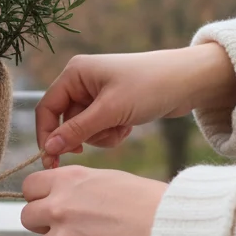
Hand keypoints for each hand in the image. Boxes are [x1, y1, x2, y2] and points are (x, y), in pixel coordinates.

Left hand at [20, 165, 168, 235]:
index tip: (52, 206)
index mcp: (68, 181)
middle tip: (73, 231)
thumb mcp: (108, 180)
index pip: (29, 187)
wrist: (171, 230)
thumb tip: (59, 198)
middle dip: (46, 226)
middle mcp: (59, 208)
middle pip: (28, 219)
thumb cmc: (148, 203)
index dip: (40, 198)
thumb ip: (77, 188)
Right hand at [36, 43, 235, 168]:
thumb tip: (49, 149)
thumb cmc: (149, 86)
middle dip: (86, 136)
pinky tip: (129, 126)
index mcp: (75, 73)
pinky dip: (112, 133)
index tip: (52, 161)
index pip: (47, 109)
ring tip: (123, 127)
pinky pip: (100, 129)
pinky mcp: (112, 106)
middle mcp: (82, 81)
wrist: (189, 81)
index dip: (47, 135)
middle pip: (65, 122)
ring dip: (102, 136)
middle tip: (105, 139)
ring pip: (84, 129)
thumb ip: (77, 131)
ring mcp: (97, 94)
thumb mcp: (110, 110)